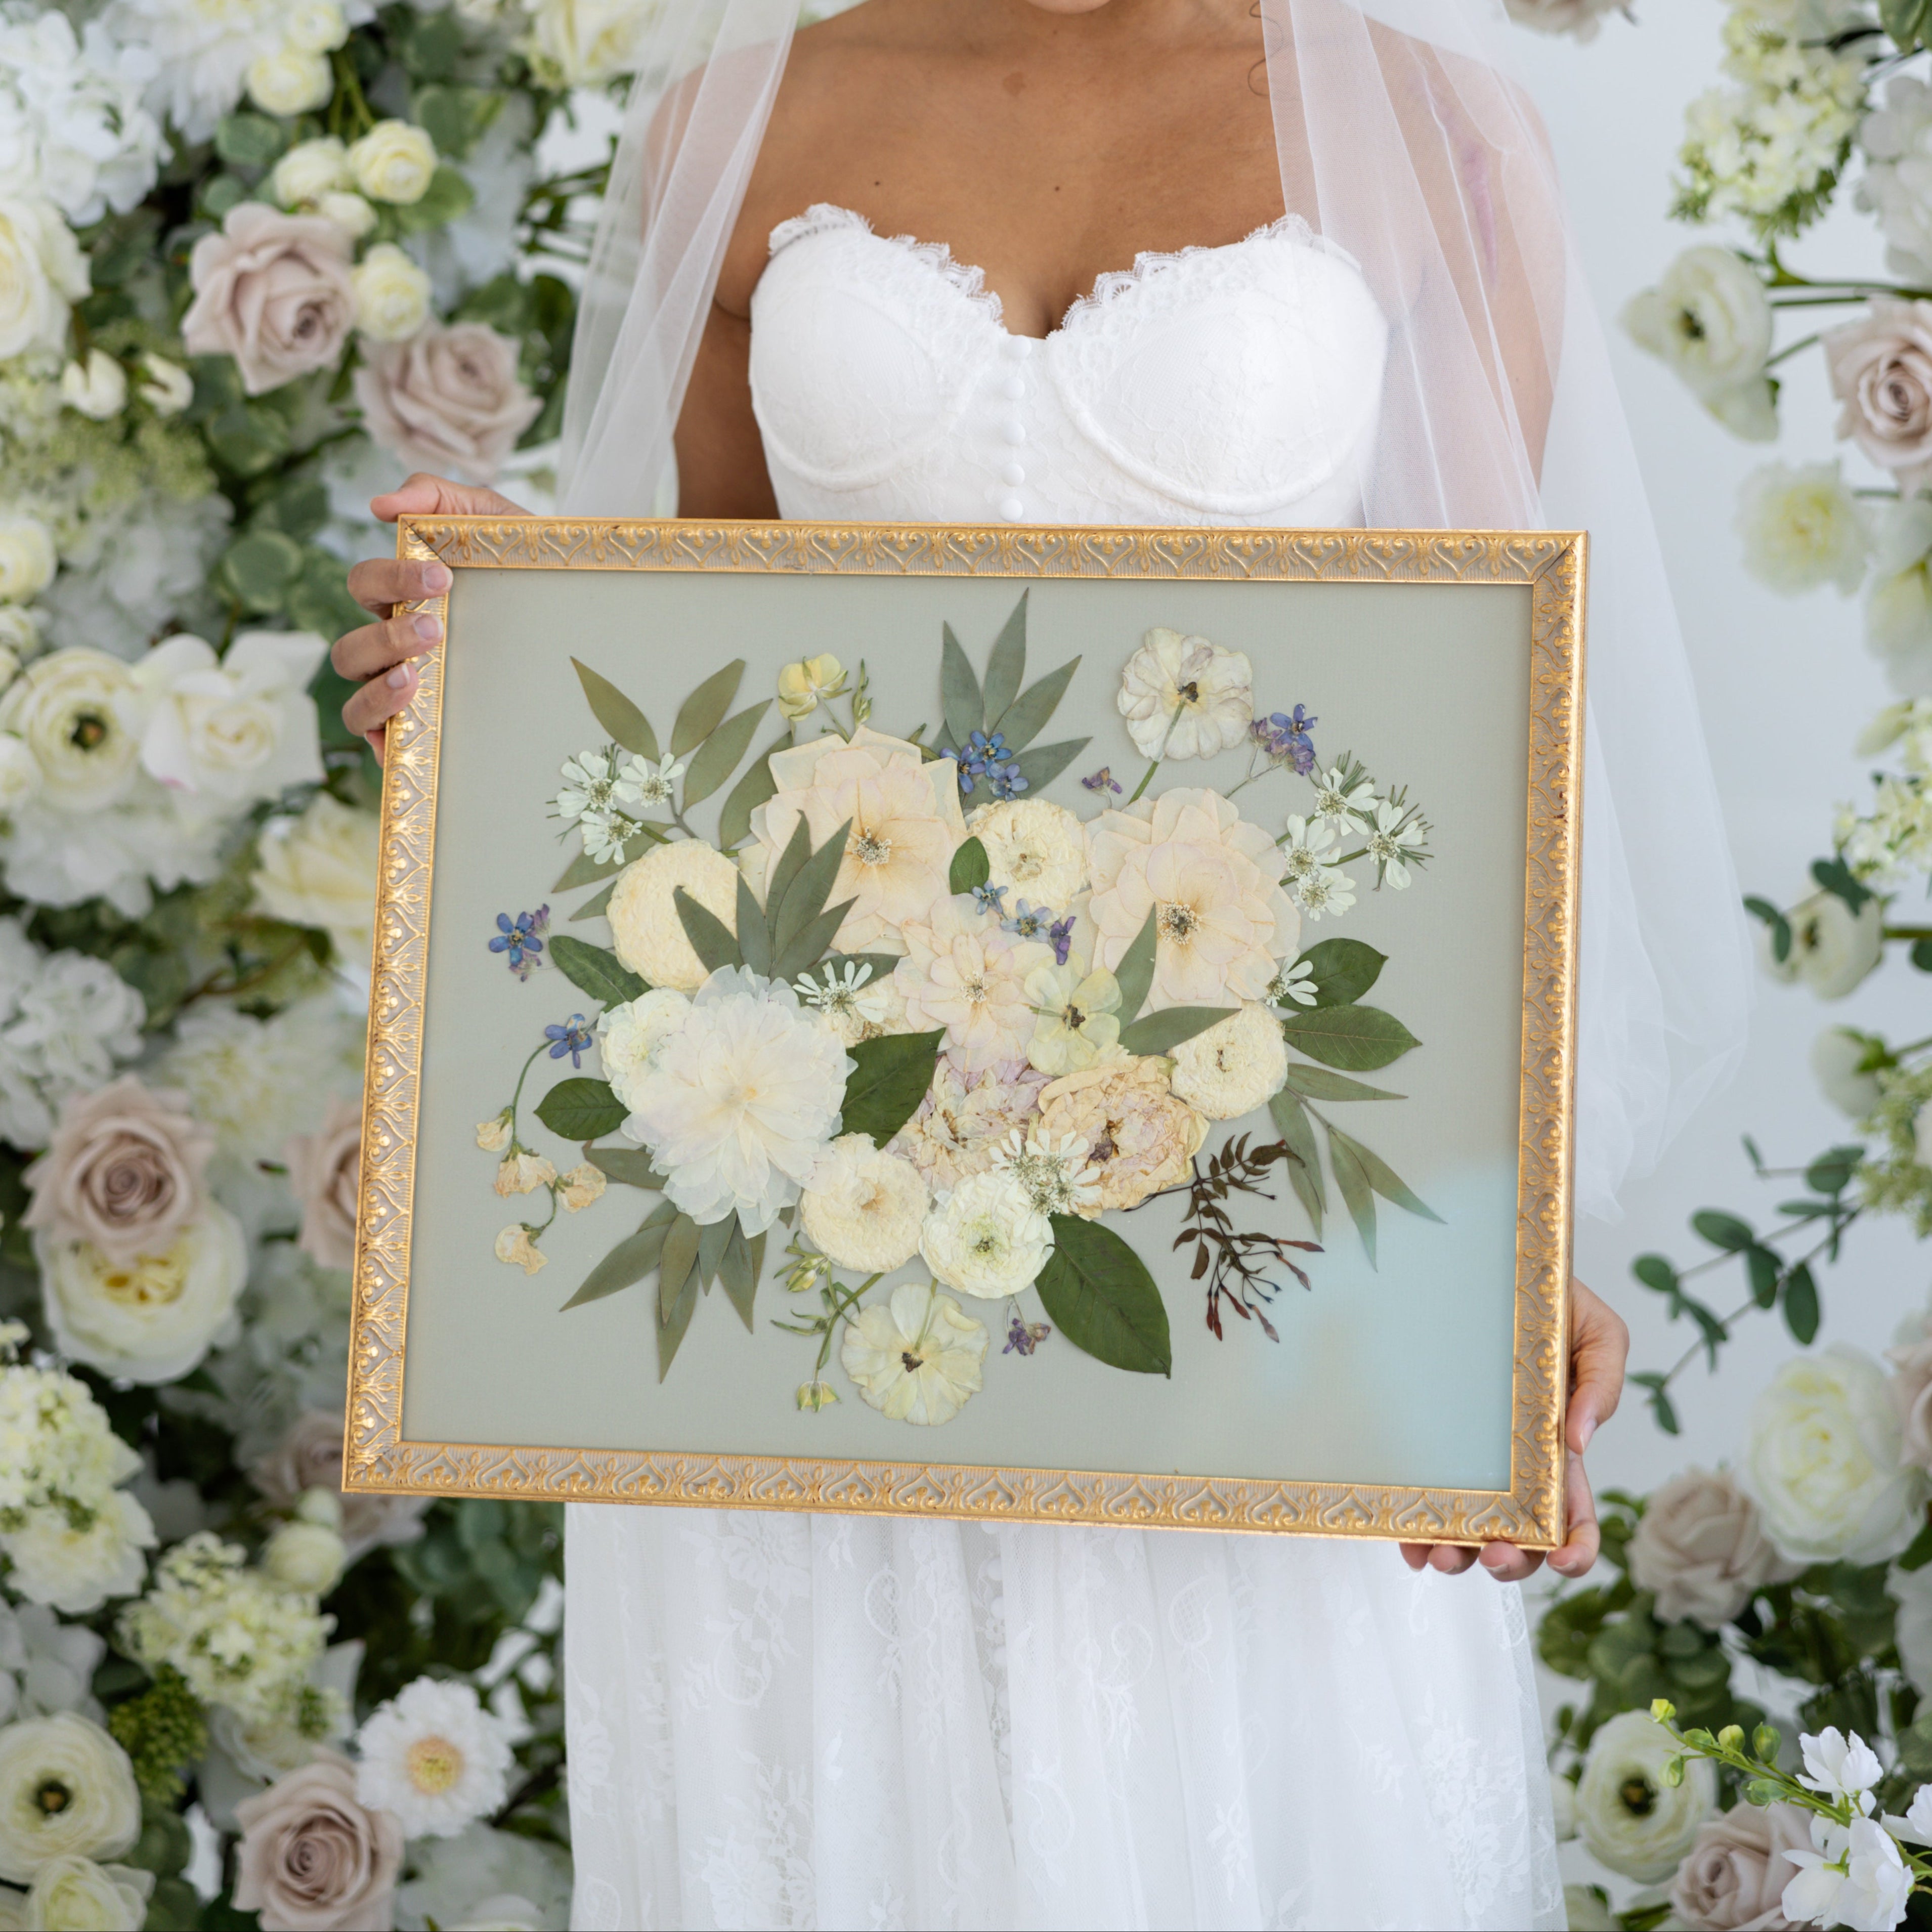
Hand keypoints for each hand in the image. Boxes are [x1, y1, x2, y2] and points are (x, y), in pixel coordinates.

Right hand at [335, 472, 528, 757]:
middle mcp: (394, 651)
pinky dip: (383, 739)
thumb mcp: (493, 521)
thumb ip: (440, 499)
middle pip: (351, 650)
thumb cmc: (524, 568)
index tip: (441, 577)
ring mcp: (405, 696)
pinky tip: (409, 730)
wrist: (578, 618)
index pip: (366, 586)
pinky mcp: (422, 735)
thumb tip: (380, 505)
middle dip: (385, 637)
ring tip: (415, 679)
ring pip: (355, 702)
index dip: (390, 580)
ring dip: (375, 692)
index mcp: (402, 601)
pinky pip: (382, 744)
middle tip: (436, 629)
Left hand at [1398, 1277, 1626, 1583]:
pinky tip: (1403, 1539)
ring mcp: (1470, 1462)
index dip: (1575, 1549)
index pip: (1574, 1516)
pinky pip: (1421, 1497)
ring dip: (1457, 1555)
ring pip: (1467, 1530)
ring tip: (1438, 1555)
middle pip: (1520, 1538)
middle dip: (1511, 1561)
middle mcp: (1514, 1469)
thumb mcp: (1598, 1333)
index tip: (1564, 1560)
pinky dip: (1413, 1529)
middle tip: (1494, 1554)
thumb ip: (1604, 1381)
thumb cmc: (1555, 1303)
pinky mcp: (1428, 1445)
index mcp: (1560, 1451)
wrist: (1496, 1267)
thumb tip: (1579, 1441)